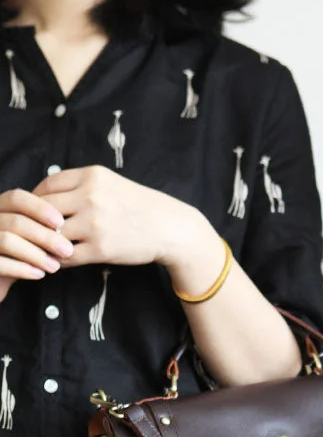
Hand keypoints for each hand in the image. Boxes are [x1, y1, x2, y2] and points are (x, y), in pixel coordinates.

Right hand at [0, 189, 72, 301]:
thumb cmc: (16, 256)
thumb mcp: (30, 238)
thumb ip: (42, 229)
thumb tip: (71, 232)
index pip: (17, 198)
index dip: (39, 208)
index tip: (61, 222)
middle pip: (16, 221)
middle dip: (45, 236)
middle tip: (67, 250)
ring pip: (7, 240)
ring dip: (36, 254)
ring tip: (55, 266)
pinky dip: (21, 269)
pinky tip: (38, 274)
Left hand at [32, 165, 217, 270]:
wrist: (172, 229)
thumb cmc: (143, 208)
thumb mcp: (113, 184)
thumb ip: (83, 186)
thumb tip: (48, 196)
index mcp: (92, 176)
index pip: (48, 185)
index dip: (37, 199)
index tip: (38, 210)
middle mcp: (91, 197)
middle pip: (44, 209)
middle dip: (38, 222)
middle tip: (38, 231)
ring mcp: (95, 223)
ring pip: (52, 234)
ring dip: (48, 243)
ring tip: (49, 247)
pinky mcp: (101, 249)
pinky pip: (67, 256)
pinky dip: (60, 259)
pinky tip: (63, 259)